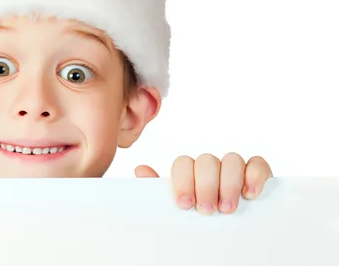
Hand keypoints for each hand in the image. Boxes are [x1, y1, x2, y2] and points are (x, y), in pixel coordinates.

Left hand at [134, 153, 272, 214]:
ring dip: (229, 184)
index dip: (183, 181)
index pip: (183, 163)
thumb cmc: (199, 221)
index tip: (184, 204)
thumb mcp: (179, 210)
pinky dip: (254, 175)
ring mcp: (234, 169)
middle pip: (206, 161)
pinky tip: (250, 195)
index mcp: (190, 174)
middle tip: (206, 210)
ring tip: (227, 209)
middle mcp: (211, 168)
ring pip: (231, 159)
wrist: (228, 240)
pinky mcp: (257, 175)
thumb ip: (160, 191)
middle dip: (205, 185)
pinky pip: (258, 164)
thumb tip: (140, 170)